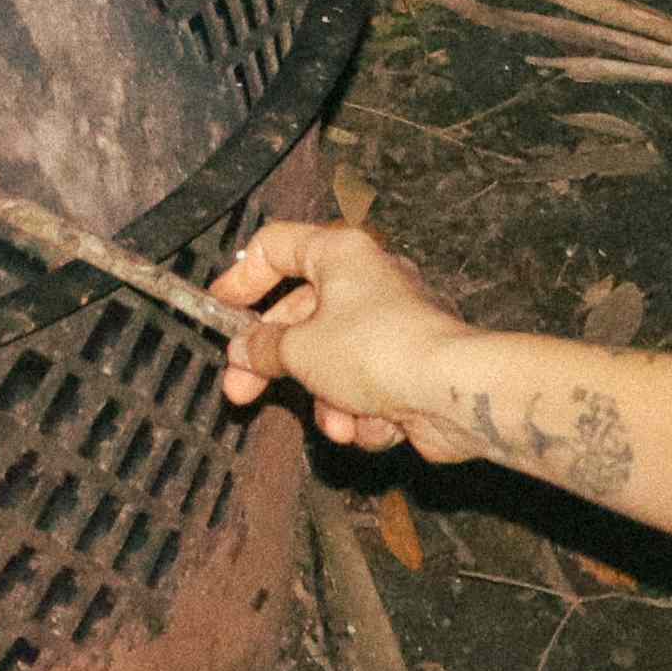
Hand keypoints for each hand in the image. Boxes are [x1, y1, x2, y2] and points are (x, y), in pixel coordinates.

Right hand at [211, 221, 482, 458]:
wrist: (453, 393)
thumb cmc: (377, 351)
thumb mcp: (300, 348)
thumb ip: (262, 348)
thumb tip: (242, 351)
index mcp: (340, 254)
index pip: (276, 246)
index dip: (241, 277)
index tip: (218, 309)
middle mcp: (367, 282)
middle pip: (300, 317)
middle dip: (274, 365)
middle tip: (242, 392)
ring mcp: (390, 327)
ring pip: (331, 364)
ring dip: (328, 402)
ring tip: (340, 420)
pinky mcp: (408, 369)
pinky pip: (365, 391)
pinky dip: (364, 413)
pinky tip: (375, 423)